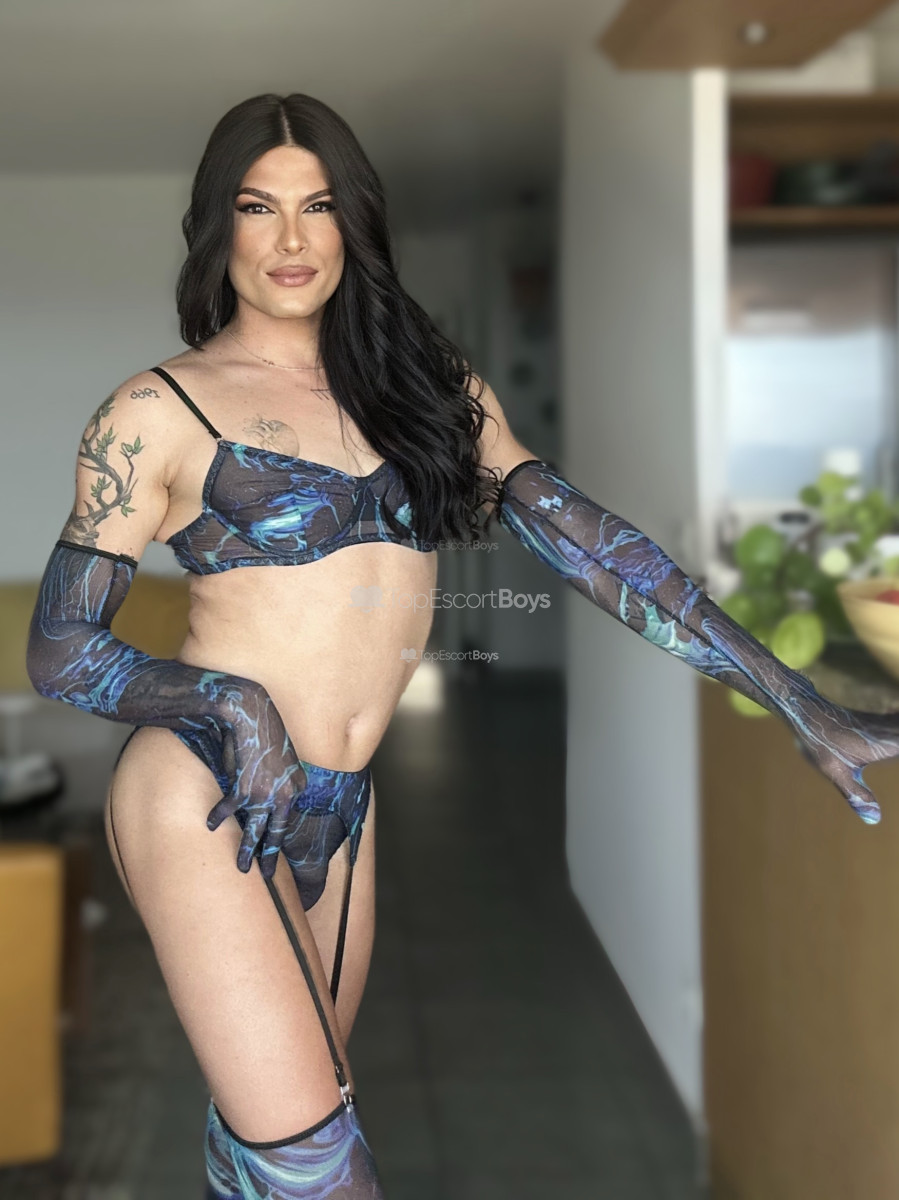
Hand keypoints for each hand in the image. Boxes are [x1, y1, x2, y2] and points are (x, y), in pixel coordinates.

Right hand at [203, 682, 306, 877]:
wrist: (250, 713)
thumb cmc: (261, 732)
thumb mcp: (277, 758)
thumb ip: (274, 781)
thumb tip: (262, 800)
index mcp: (297, 786)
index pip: (288, 819)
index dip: (279, 836)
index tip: (275, 850)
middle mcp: (286, 794)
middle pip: (277, 833)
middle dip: (269, 856)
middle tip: (267, 875)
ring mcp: (266, 794)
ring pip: (256, 831)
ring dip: (246, 851)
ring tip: (241, 868)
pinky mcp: (245, 789)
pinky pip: (230, 810)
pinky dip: (218, 817)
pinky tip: (211, 823)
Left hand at [792, 699, 898, 825]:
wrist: (806, 711)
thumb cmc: (820, 742)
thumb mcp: (836, 772)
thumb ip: (857, 795)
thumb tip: (875, 820)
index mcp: (887, 743)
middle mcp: (890, 731)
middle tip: (879, 756)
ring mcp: (885, 724)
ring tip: (895, 744)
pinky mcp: (877, 722)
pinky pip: (898, 721)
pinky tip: (896, 719)